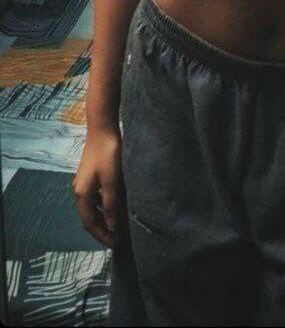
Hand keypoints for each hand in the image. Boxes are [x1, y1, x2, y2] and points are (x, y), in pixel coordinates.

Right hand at [73, 128, 123, 247]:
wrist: (102, 128)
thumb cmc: (108, 154)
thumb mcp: (112, 181)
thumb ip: (111, 205)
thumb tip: (112, 227)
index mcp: (82, 194)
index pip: (89, 223)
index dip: (101, 236)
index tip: (115, 244)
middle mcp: (79, 190)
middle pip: (88, 217)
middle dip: (101, 230)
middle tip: (116, 239)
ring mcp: (83, 182)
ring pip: (91, 207)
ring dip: (102, 218)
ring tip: (116, 226)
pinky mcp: (89, 175)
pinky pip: (94, 197)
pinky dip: (102, 206)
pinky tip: (114, 205)